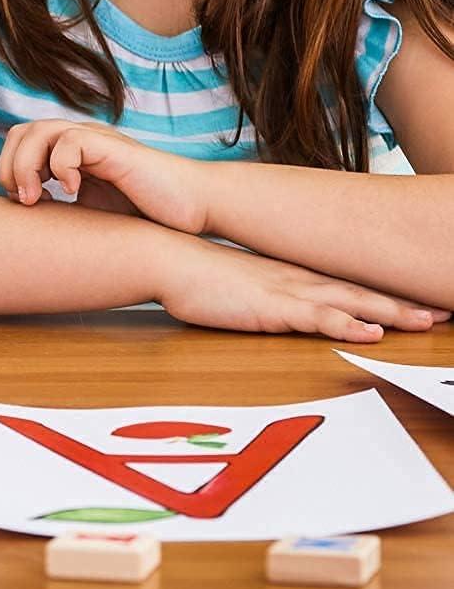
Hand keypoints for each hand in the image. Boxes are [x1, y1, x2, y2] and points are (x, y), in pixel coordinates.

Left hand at [0, 118, 211, 233]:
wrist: (192, 209)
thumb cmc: (144, 212)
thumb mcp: (89, 210)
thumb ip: (58, 205)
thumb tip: (20, 216)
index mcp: (68, 151)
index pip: (18, 141)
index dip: (7, 167)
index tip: (17, 203)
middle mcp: (78, 139)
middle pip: (21, 132)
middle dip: (9, 165)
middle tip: (23, 200)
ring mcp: (96, 140)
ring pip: (41, 131)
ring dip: (28, 165)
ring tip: (38, 197)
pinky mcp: (114, 148)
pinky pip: (73, 141)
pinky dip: (62, 165)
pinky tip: (73, 191)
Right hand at [156, 237, 450, 341]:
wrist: (162, 256)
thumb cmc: (189, 270)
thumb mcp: (230, 280)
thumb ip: (252, 289)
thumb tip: (261, 297)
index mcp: (285, 272)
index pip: (344, 280)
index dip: (382, 289)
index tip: (415, 297)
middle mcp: (293, 278)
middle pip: (360, 289)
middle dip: (403, 301)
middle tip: (443, 310)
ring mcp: (284, 291)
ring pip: (350, 301)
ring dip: (390, 312)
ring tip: (427, 321)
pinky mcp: (270, 307)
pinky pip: (318, 317)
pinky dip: (348, 323)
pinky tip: (371, 332)